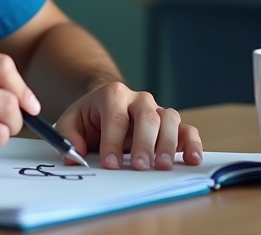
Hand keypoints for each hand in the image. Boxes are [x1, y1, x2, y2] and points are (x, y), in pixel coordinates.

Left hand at [54, 82, 202, 170]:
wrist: (108, 104)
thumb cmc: (92, 116)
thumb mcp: (72, 121)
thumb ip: (68, 136)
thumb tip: (72, 156)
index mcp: (113, 94)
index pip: (115, 117)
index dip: (112, 141)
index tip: (110, 164)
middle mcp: (139, 99)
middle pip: (146, 117)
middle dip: (143, 143)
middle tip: (139, 166)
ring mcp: (158, 110)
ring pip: (170, 119)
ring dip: (168, 144)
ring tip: (163, 166)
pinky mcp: (172, 125)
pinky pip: (187, 130)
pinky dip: (192, 143)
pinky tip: (191, 159)